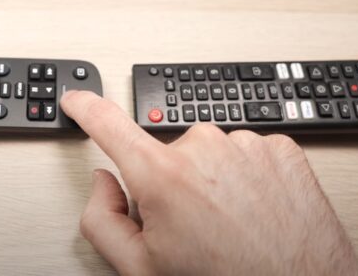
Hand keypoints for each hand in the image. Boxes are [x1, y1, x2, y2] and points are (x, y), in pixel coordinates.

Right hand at [61, 91, 357, 275]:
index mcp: (162, 175)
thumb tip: (104, 181)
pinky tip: (255, 211)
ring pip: (210, 155)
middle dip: (172, 184)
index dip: (85, 107)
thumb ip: (101, 218)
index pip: (108, 124)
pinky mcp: (281, 147)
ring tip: (232, 224)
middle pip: (167, 155)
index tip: (76, 98)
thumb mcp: (140, 267)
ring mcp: (246, 144)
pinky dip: (248, 179)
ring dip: (214, 182)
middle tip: (193, 226)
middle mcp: (204, 147)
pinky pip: (247, 154)